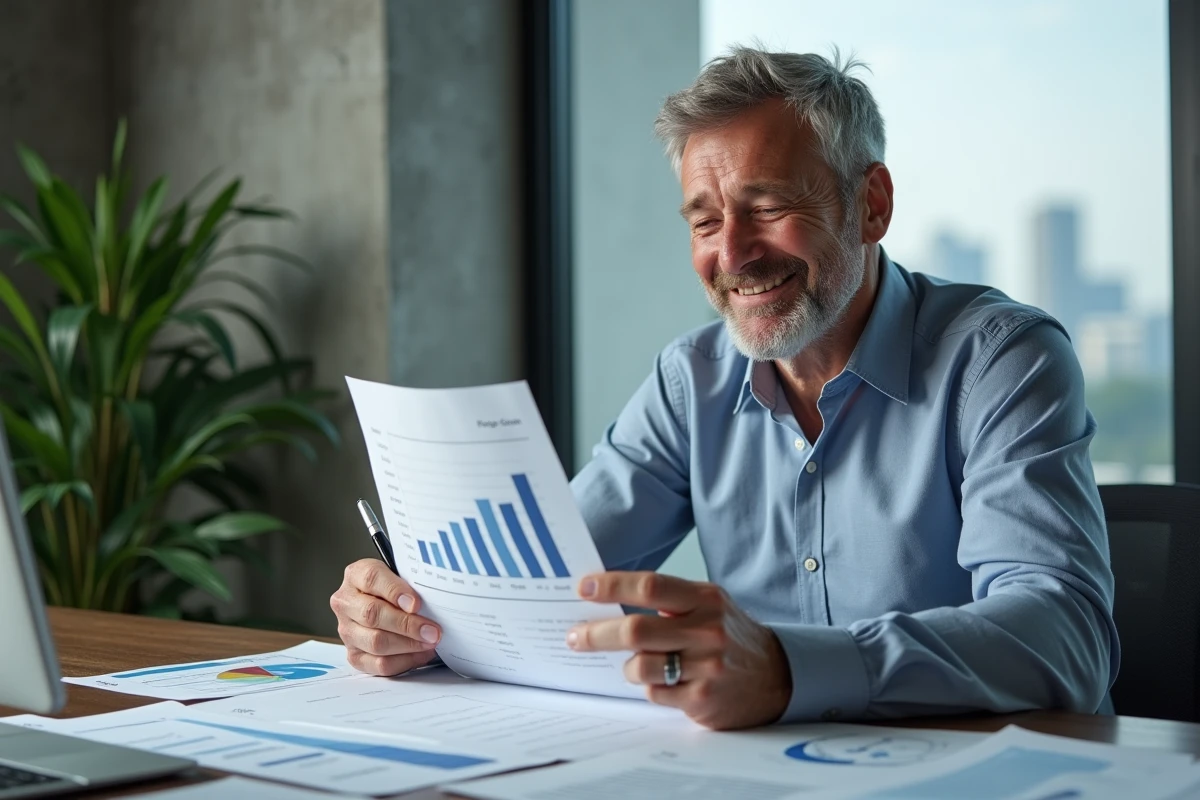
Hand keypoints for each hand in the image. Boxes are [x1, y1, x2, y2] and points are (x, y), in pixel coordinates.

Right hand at [330, 559, 441, 675]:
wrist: (385, 604)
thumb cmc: (397, 589)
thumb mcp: (402, 574)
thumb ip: (410, 583)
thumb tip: (426, 605)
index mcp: (356, 575)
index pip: (371, 578)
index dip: (395, 591)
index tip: (416, 603)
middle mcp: (346, 603)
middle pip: (372, 614)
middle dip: (407, 624)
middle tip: (432, 630)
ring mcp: (347, 631)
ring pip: (375, 642)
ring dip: (408, 645)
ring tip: (430, 642)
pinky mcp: (354, 655)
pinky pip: (379, 664)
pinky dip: (404, 661)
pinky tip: (420, 654)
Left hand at [566, 572, 791, 729]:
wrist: (775, 675)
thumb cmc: (729, 634)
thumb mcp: (707, 603)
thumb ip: (667, 599)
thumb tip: (606, 598)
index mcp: (705, 599)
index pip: (649, 586)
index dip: (611, 586)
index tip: (582, 587)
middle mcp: (707, 630)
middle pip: (635, 630)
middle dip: (596, 633)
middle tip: (574, 636)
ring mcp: (706, 667)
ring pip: (640, 666)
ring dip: (625, 667)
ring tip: (627, 665)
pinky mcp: (702, 700)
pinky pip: (654, 693)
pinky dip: (648, 687)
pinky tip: (659, 682)